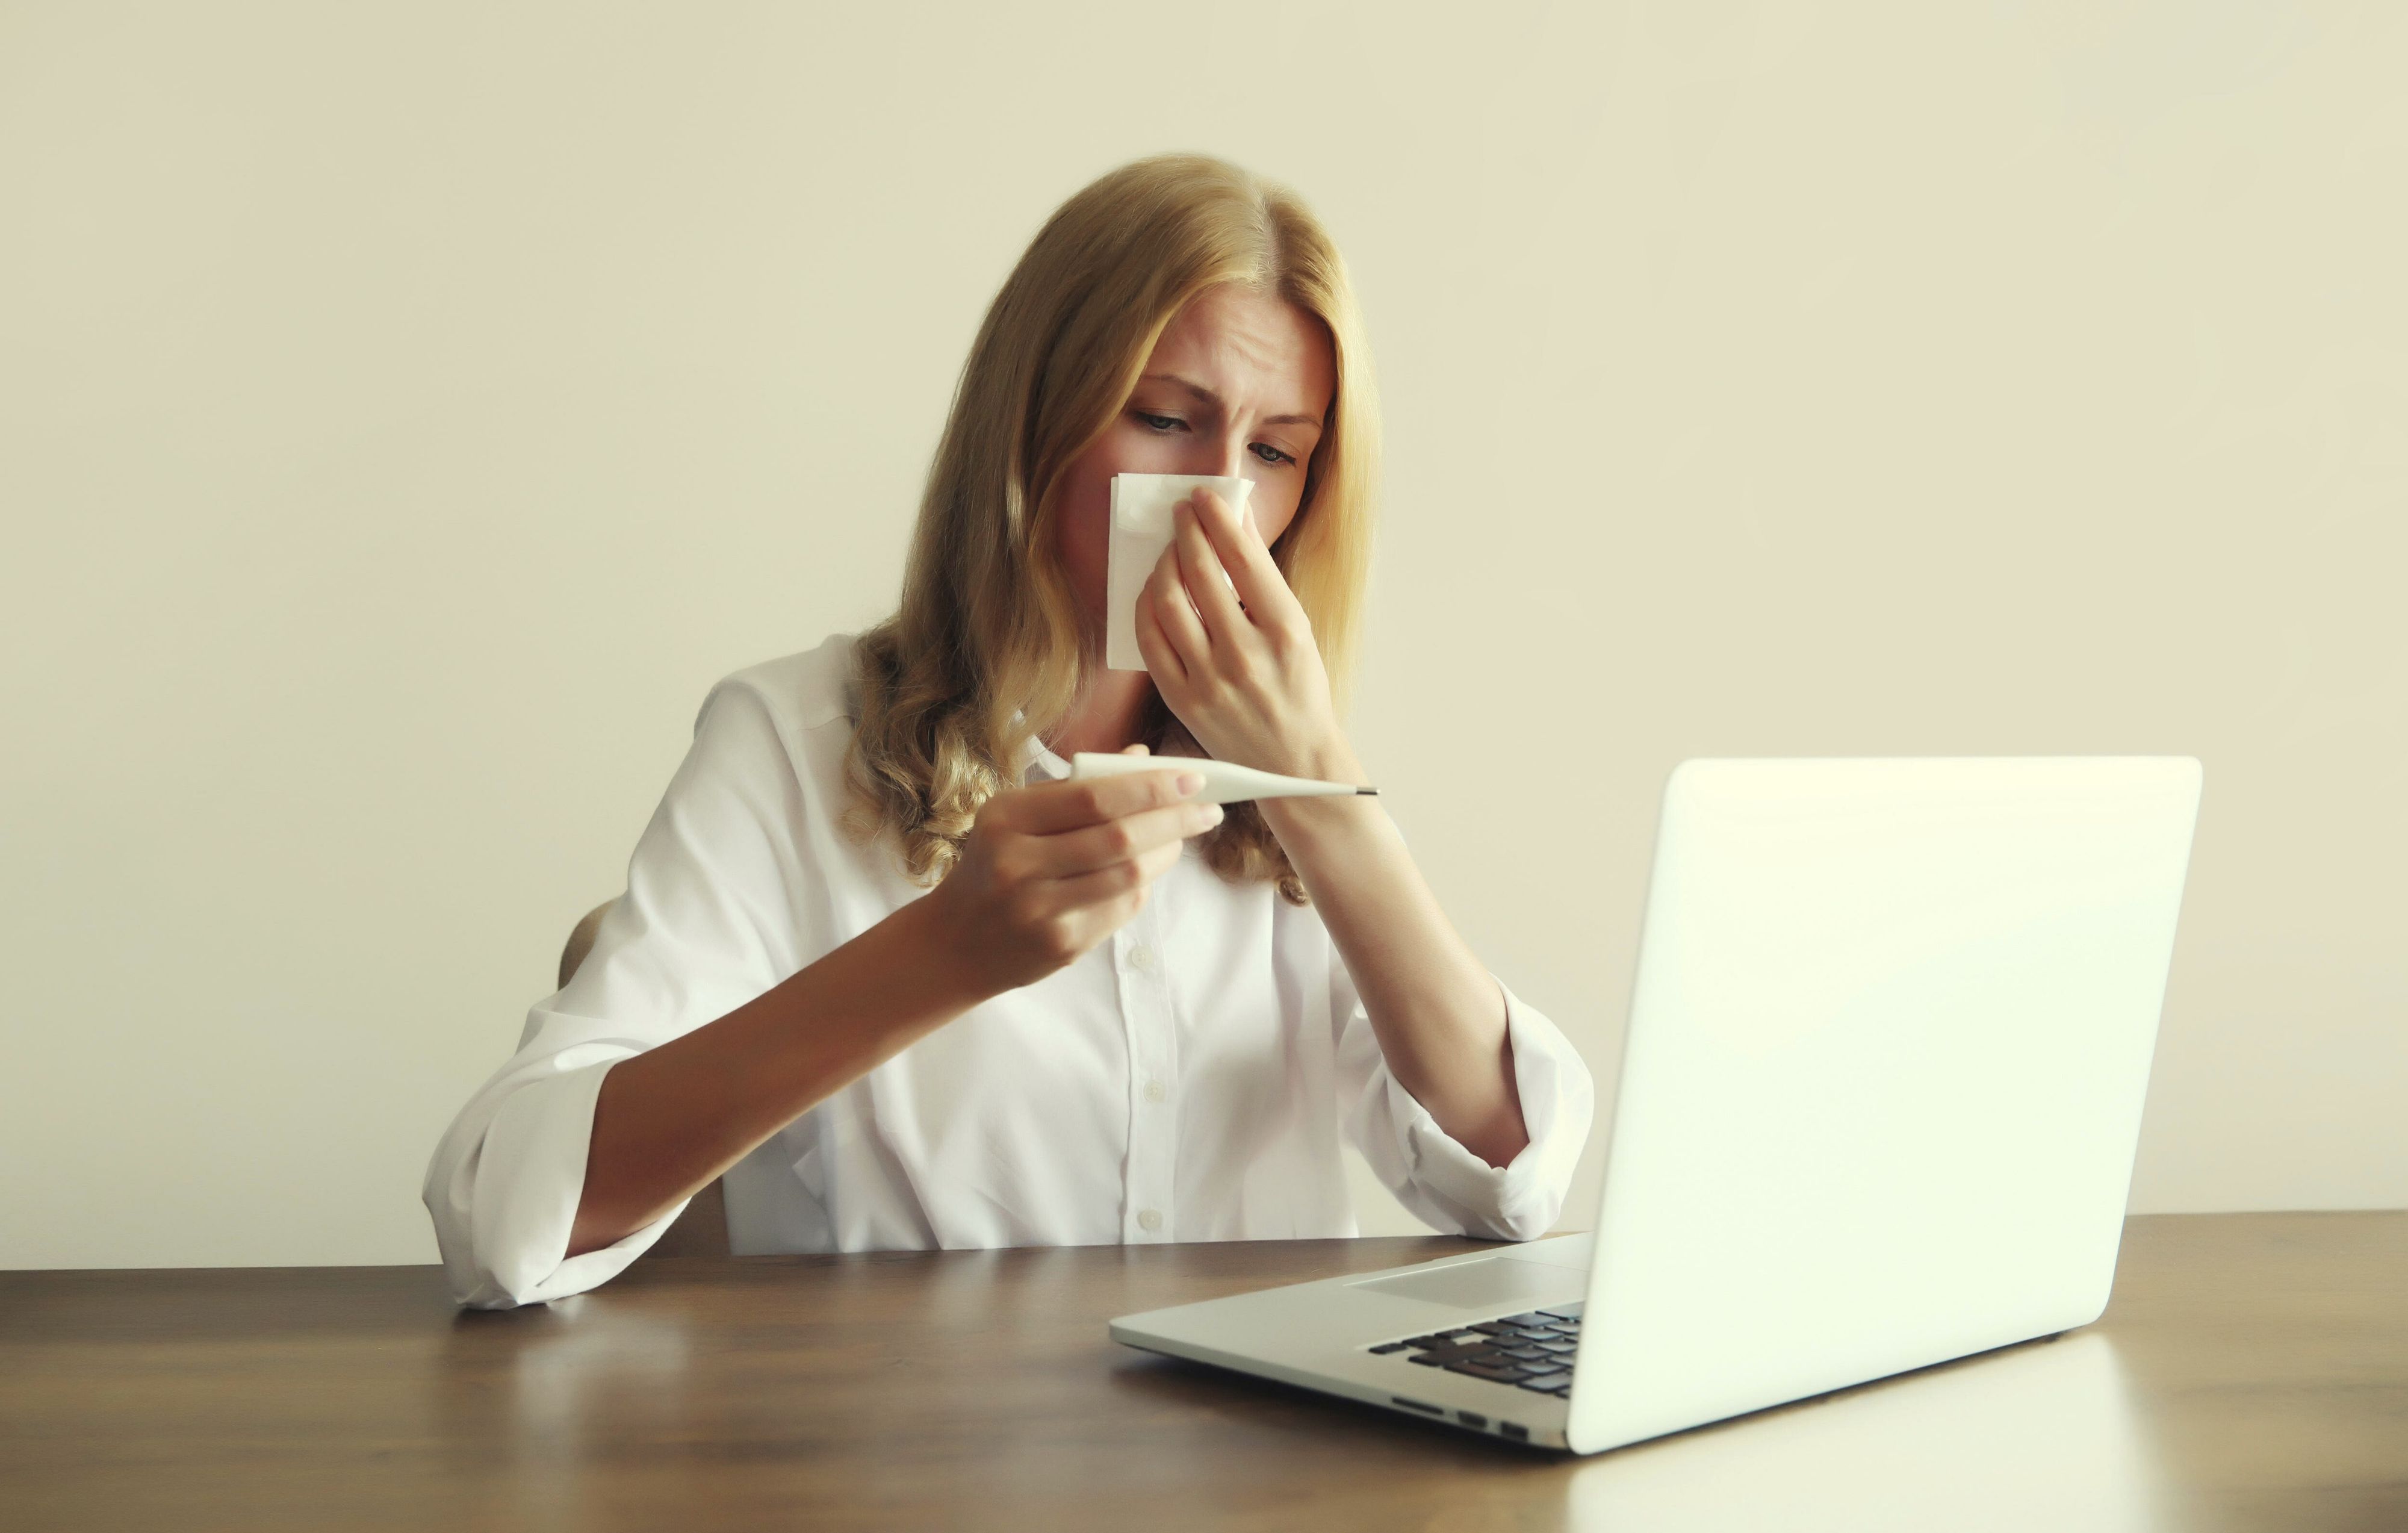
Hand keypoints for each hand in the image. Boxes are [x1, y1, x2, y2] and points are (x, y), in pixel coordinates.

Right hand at [926, 746, 1222, 995]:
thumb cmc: (993, 863)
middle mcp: (1018, 864)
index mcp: (1006, 818)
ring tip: (1185, 836)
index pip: (1094, 797)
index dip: (1151, 787)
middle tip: (1209, 809)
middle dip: (1174, 820)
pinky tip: (1151, 868)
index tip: (1193, 778)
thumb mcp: (1015, 816)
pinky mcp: (1059, 944)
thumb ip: (1077, 788)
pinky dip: (1144, 885)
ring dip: (1168, 853)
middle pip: (1119, 838)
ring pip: (1127, 877)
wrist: (954, 942)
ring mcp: (1039, 909)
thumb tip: (1143, 758)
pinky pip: (1120, 909)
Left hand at [1134, 485, 1348, 778]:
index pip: (1242, 556)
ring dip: (1163, 563)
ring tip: (1169, 549)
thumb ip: (1264, 579)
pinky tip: (1153, 590)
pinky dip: (1147, 605)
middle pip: (1200, 571)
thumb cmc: (1300, 689)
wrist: (1293, 760)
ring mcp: (1211, 679)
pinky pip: (1150, 639)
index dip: (1217, 517)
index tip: (1203, 495)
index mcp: (1285, 630)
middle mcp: (1247, 653)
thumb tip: (1237, 523)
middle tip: (1181, 512)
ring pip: (1169, 601)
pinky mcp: (1183, 700)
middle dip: (1185, 530)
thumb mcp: (1298, 630)